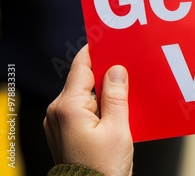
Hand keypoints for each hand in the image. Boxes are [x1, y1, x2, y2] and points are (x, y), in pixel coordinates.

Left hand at [44, 45, 133, 175]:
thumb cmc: (103, 169)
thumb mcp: (118, 128)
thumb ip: (117, 96)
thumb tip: (116, 71)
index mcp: (68, 107)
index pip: (81, 67)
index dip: (96, 51)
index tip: (109, 40)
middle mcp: (58, 112)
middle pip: (84, 81)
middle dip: (106, 74)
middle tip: (128, 69)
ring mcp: (60, 123)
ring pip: (85, 96)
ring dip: (105, 92)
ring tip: (127, 93)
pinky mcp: (66, 132)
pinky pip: (84, 109)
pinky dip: (100, 106)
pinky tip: (118, 110)